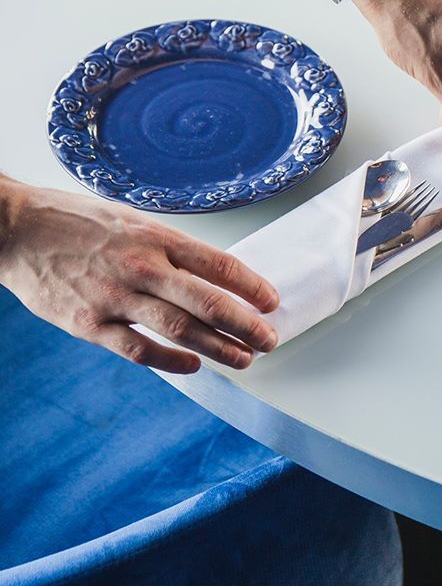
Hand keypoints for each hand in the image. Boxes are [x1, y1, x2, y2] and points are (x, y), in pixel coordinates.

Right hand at [0, 178, 278, 373]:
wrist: (17, 230)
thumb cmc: (78, 222)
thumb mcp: (131, 219)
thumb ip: (169, 246)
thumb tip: (212, 271)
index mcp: (155, 237)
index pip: (218, 264)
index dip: (251, 286)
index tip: (272, 301)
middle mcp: (141, 266)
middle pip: (207, 302)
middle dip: (246, 324)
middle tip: (269, 339)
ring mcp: (115, 297)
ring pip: (180, 330)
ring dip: (219, 348)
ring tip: (244, 358)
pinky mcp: (90, 324)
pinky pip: (139, 349)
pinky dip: (171, 361)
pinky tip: (193, 366)